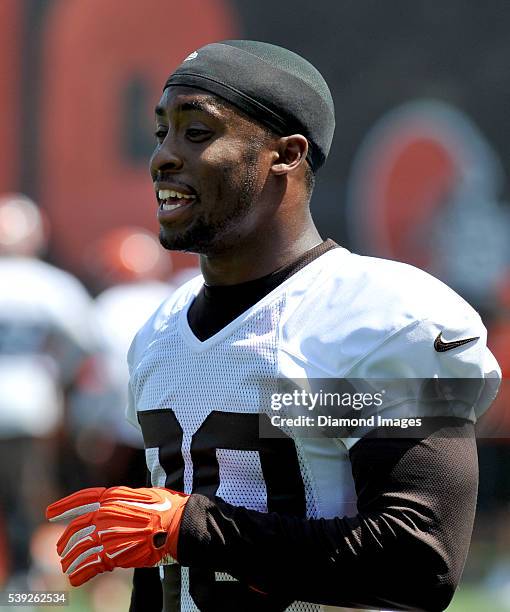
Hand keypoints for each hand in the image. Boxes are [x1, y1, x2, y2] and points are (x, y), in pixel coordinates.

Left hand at [46, 486, 188, 585]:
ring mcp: (107, 534)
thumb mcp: (142, 495)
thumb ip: (124, 500)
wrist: (176, 525)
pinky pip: (89, 566)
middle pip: (76, 528)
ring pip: (79, 549)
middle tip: (61, 548)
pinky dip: (80, 573)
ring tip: (66, 566)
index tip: (49, 513)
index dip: (64, 506)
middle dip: (66, 540)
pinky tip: (75, 578)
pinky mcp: (113, 554)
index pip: (82, 500)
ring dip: (70, 560)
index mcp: (113, 497)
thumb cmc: (166, 507)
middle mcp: (105, 514)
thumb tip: (116, 505)